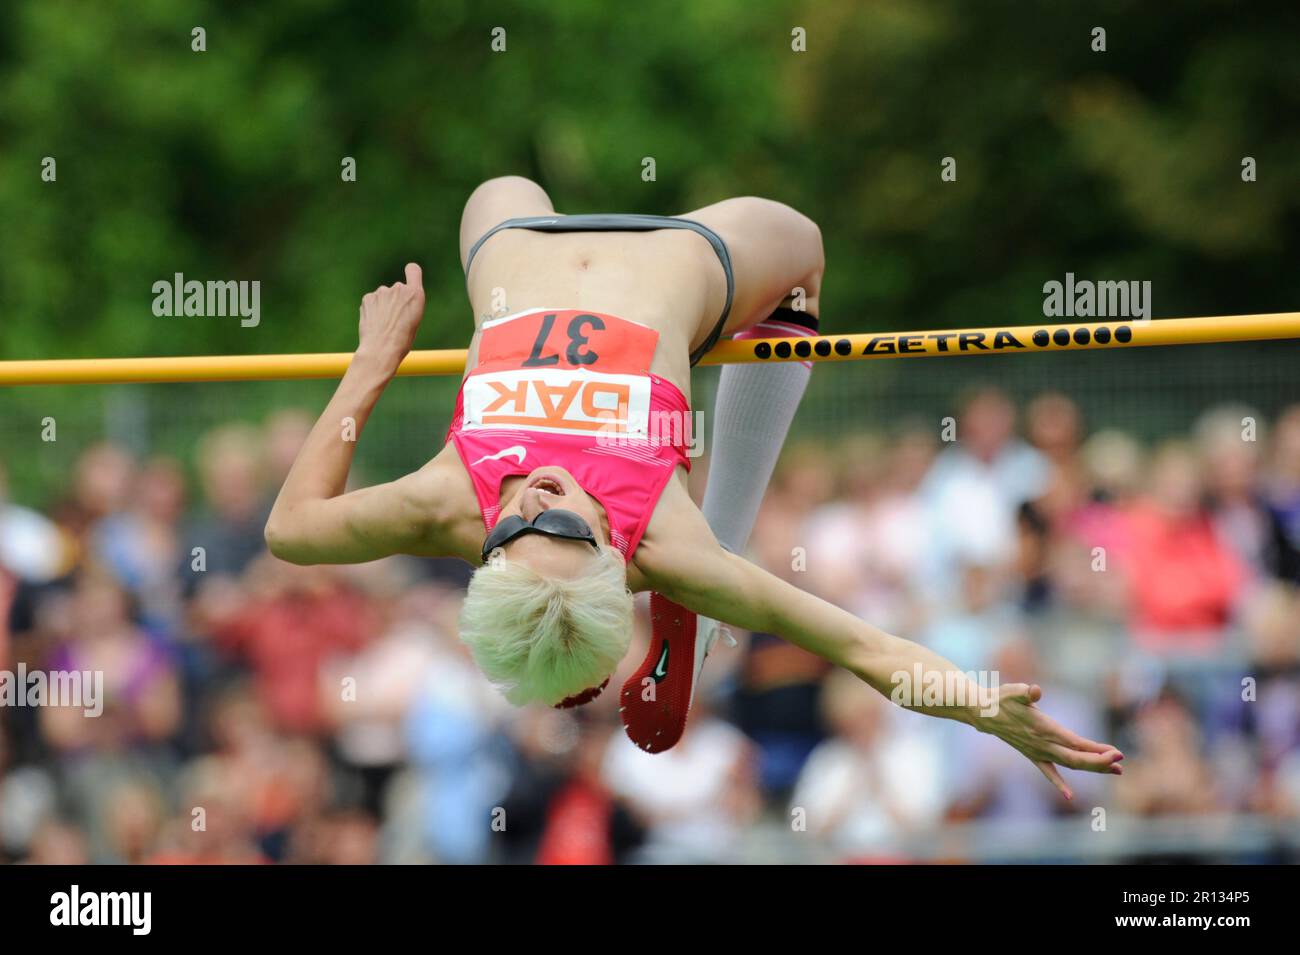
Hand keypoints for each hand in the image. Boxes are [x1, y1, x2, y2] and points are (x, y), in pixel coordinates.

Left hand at [356, 263, 425, 368]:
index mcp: (416, 294)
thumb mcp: (415, 320)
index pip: (413, 270)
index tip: (408, 282)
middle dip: (396, 300)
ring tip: (384, 325)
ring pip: (384, 296)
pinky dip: (373, 309)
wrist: (381, 349)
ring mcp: (382, 291)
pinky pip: (372, 301)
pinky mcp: (368, 297)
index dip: (411, 274)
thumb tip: (400, 302)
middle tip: (395, 320)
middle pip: (398, 289)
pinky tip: (374, 323)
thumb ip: (408, 304)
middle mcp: (399, 288)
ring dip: (384, 306)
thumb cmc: (402, 340)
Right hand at [975, 683, 1123, 799]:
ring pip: (1069, 765)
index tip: (1116, 752)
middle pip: (1076, 759)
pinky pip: (1049, 772)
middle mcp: (1042, 745)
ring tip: (1116, 770)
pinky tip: (1069, 796)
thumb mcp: (1012, 691)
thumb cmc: (999, 699)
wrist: (981, 713)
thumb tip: (1034, 691)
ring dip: (1092, 768)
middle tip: (1121, 761)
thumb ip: (1024, 692)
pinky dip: (1059, 784)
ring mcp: (1037, 752)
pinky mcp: (1032, 754)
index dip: (1096, 750)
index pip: (1075, 743)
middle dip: (1100, 762)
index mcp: (1043, 729)